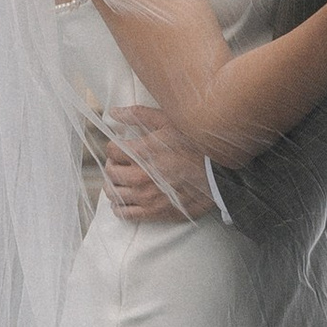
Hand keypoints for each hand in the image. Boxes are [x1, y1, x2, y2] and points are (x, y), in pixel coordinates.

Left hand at [101, 105, 215, 223]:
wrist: (216, 175)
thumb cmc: (194, 146)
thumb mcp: (168, 123)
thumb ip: (138, 115)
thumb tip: (113, 112)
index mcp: (142, 152)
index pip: (111, 150)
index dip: (115, 147)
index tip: (121, 148)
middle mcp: (140, 176)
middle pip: (110, 172)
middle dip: (113, 166)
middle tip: (121, 164)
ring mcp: (146, 196)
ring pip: (113, 193)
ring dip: (113, 186)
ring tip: (122, 182)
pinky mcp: (153, 212)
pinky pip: (124, 214)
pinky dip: (119, 207)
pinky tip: (125, 200)